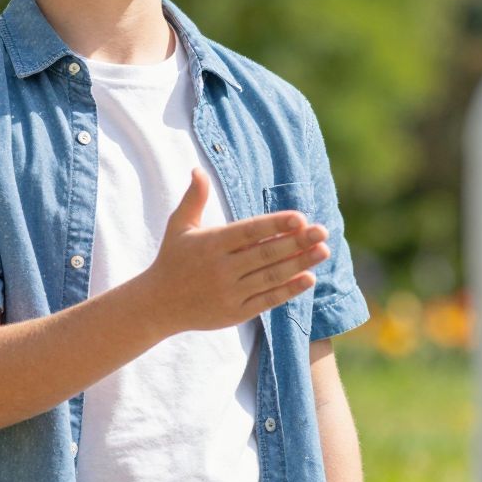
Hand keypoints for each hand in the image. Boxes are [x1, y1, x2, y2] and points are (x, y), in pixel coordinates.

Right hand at [136, 169, 328, 334]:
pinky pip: (267, 300)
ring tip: (323, 251)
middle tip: (322, 232)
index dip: (275, 224)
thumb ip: (194, 198)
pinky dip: (289, 290)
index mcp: (211, 243)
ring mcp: (229, 292)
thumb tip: (198, 169)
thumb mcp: (179, 226)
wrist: (158, 305)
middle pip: (265, 253)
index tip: (300, 217)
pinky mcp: (235, 312)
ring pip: (270, 276)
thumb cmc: (172, 259)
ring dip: (299, 264)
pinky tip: (309, 278)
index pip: (249, 232)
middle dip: (296, 242)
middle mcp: (221, 268)